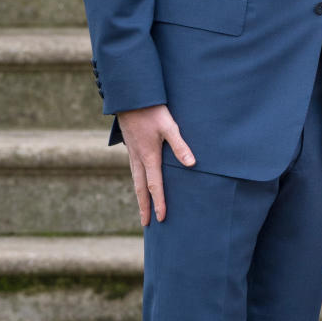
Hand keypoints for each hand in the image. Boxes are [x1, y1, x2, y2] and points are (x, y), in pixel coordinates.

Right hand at [117, 105, 194, 225]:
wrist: (130, 97)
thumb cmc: (151, 111)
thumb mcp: (169, 126)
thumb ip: (180, 146)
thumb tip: (191, 164)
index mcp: (149, 157)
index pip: (155, 186)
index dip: (159, 203)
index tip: (161, 219)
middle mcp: (138, 158)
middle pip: (141, 188)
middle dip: (144, 206)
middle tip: (146, 223)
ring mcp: (133, 153)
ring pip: (135, 180)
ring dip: (139, 196)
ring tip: (142, 208)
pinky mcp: (131, 146)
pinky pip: (133, 170)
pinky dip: (136, 182)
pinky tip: (139, 182)